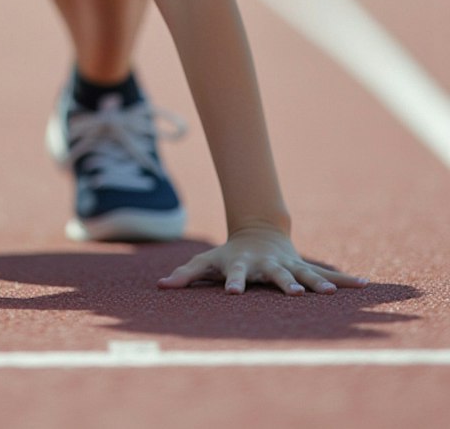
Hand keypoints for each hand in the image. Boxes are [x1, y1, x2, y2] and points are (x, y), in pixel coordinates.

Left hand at [157, 226, 368, 294]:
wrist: (257, 232)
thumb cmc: (228, 255)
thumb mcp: (206, 262)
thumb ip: (185, 274)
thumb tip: (160, 286)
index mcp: (242, 265)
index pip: (235, 275)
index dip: (233, 283)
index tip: (234, 293)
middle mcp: (267, 265)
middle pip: (275, 275)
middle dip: (284, 284)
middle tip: (293, 294)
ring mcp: (288, 265)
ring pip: (305, 274)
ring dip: (318, 283)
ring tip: (331, 294)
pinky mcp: (304, 267)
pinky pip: (327, 274)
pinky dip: (346, 280)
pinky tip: (366, 286)